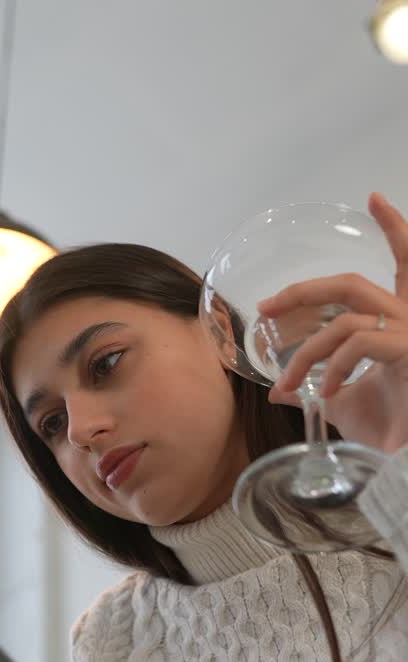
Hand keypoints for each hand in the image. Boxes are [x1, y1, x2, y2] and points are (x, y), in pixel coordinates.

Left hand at [256, 192, 407, 453]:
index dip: (395, 229)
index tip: (373, 197)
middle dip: (304, 291)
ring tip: (289, 381)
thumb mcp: (343, 405)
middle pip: (354, 283)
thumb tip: (277, 391)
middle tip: (267, 307)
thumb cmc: (389, 430)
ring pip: (347, 316)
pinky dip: (332, 365)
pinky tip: (325, 392)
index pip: (406, 265)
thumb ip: (315, 388)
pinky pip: (359, 341)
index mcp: (404, 322)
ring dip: (307, 350)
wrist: (407, 464)